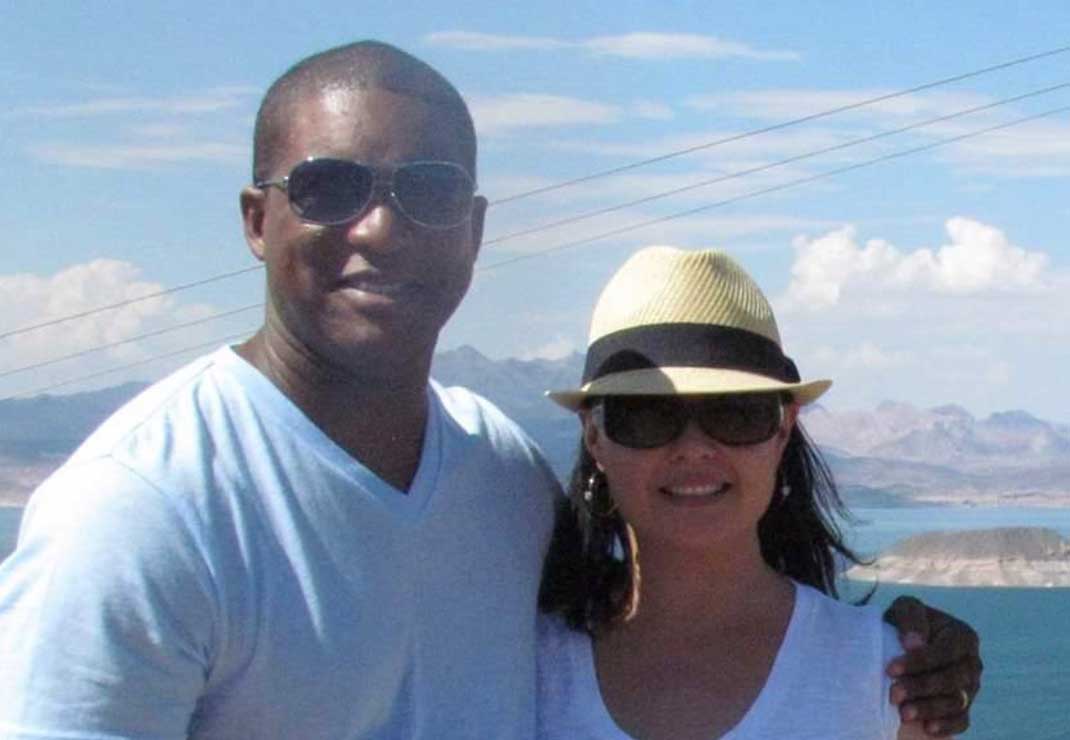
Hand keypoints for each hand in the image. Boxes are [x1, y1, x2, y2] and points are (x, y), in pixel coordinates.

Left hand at [884, 596, 982, 736]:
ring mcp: (971, 687)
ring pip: (956, 702)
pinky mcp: (964, 707)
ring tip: (904, 713)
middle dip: (921, 688)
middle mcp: (972, 663)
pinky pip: (962, 720)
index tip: (891, 669)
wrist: (903, 643)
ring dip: (929, 708)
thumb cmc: (905, 623)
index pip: (945, 652)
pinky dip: (947, 725)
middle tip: (894, 695)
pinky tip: (928, 728)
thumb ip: (911, 616)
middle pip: (952, 679)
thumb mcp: (905, 608)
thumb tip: (914, 643)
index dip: (919, 662)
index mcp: (963, 636)